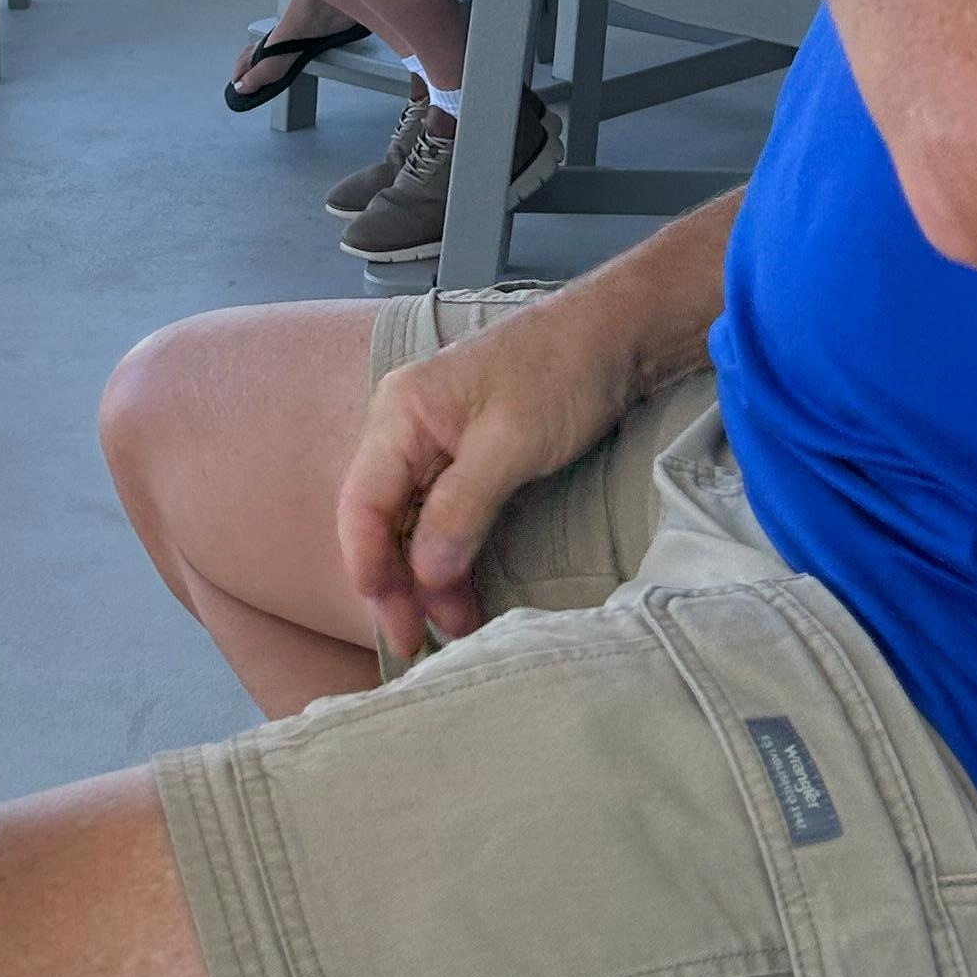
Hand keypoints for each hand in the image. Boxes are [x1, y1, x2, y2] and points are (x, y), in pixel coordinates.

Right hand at [338, 291, 647, 665]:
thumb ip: (460, 510)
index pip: (362, 505)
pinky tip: (462, 589)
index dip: (371, 569)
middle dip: (398, 583)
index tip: (398, 624)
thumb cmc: (560, 374)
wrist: (614, 335)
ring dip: (426, 575)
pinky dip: (448, 554)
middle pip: (379, 518)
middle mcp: (403, 427)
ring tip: (455, 626)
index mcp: (399, 414)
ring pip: (410, 522)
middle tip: (421, 641)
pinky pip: (438, 514)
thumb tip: (425, 576)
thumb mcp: (510, 445)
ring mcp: (432, 440)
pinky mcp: (464, 455)